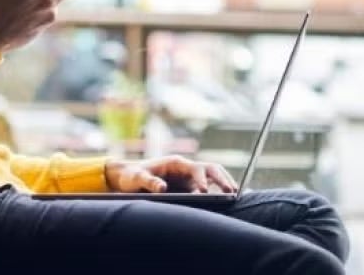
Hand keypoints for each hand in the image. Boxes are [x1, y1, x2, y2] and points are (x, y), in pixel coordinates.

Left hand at [104, 155, 238, 193]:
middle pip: (210, 169)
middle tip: (232, 191)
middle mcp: (186, 168)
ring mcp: (189, 177)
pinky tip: (227, 200)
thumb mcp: (136, 178)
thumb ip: (148, 181)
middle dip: (222, 178)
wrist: (128, 176)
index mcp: (176, 163)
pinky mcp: (189, 186)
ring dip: (224, 183)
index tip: (205, 192)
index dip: (201, 180)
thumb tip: (163, 189)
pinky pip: (207, 187)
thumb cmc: (132, 175)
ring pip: (213, 176)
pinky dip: (218, 191)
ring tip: (235, 196)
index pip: (195, 168)